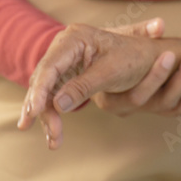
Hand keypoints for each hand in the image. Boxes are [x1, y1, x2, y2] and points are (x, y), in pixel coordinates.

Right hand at [17, 20, 180, 149]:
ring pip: (46, 90)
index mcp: (75, 38)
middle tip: (39, 130)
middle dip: (40, 107)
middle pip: (43, 80)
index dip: (40, 91)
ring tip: (53, 141)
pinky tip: (53, 134)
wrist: (146, 55)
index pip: (50, 66)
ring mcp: (64, 60)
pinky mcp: (67, 74)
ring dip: (47, 116)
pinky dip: (54, 114)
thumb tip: (59, 106)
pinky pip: (54, 95)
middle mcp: (64, 47)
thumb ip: (84, 87)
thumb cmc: (133, 58)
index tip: (34, 112)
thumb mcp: (111, 72)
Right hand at [92, 18, 180, 117]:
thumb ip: (137, 32)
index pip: (135, 93)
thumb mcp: (115, 38)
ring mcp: (148, 109)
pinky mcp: (163, 107)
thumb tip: (161, 25)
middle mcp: (128, 108)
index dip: (155, 75)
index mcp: (110, 97)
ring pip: (174, 105)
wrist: (98, 63)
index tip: (171, 53)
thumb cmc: (103, 48)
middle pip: (160, 100)